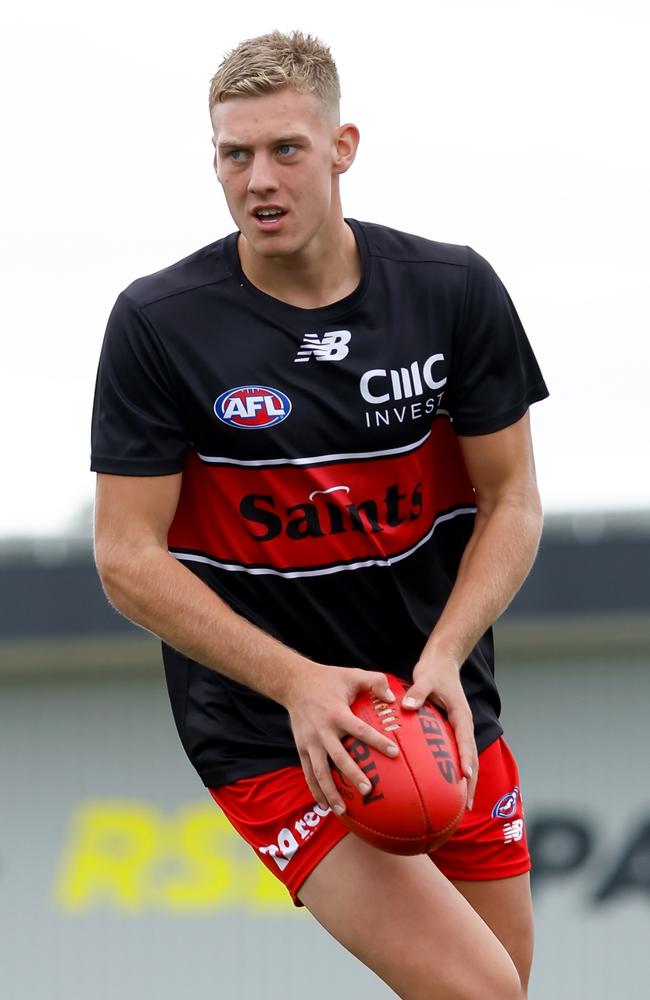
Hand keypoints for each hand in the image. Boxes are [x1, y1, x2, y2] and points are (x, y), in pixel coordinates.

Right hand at [285, 664, 399, 815]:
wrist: (294, 683)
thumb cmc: (329, 679)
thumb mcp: (352, 673)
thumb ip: (375, 681)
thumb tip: (392, 698)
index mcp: (337, 713)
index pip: (360, 730)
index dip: (377, 741)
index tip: (394, 753)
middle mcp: (322, 730)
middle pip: (339, 757)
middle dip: (353, 775)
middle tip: (368, 790)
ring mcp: (310, 742)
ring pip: (320, 771)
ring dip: (330, 791)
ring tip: (343, 810)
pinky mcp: (301, 748)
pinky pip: (308, 773)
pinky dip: (316, 790)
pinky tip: (326, 805)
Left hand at [401, 657, 478, 809]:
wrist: (442, 662)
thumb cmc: (433, 671)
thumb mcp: (425, 678)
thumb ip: (417, 692)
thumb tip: (407, 706)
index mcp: (461, 716)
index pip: (466, 741)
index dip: (467, 759)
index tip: (465, 777)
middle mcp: (464, 726)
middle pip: (471, 758)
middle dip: (471, 783)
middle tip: (466, 806)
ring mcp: (459, 730)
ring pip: (466, 759)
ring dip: (465, 782)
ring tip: (459, 807)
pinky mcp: (451, 731)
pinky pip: (454, 754)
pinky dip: (453, 771)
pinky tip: (442, 787)